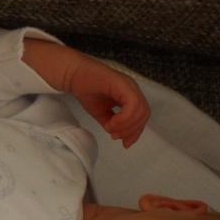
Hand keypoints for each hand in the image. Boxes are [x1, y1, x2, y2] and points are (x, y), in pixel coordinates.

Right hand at [23, 40, 150, 147]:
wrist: (74, 76)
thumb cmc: (86, 90)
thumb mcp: (101, 112)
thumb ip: (111, 123)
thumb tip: (116, 134)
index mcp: (130, 95)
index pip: (142, 116)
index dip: (136, 132)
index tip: (125, 143)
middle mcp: (133, 89)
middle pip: (144, 114)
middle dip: (131, 130)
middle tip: (115, 136)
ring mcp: (129, 86)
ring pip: (140, 110)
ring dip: (126, 125)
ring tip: (111, 129)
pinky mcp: (122, 84)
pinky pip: (132, 104)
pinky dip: (123, 118)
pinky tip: (111, 122)